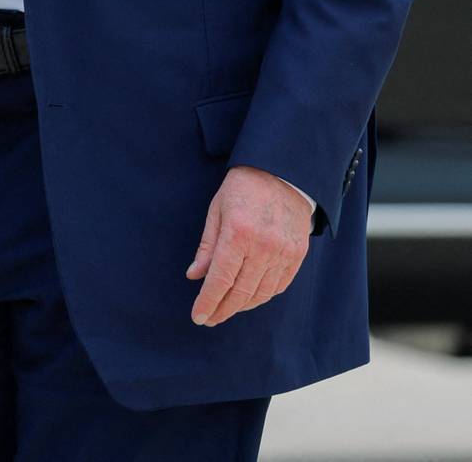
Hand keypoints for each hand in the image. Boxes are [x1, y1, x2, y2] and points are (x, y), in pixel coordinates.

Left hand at [186, 166, 310, 326]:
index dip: (208, 302)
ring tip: (226, 309)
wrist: (282, 172)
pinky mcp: (297, 255)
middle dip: (222, 310)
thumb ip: (207, 247)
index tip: (198, 316)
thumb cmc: (242, 188)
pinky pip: (278, 286)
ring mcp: (283, 252)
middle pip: (240, 292)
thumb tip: (194, 277)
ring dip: (241, 306)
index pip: (220, 279)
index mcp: (239, 233)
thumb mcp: (217, 210)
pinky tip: (249, 297)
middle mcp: (263, 246)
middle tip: (209, 318)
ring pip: (260, 294)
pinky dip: (262, 296)